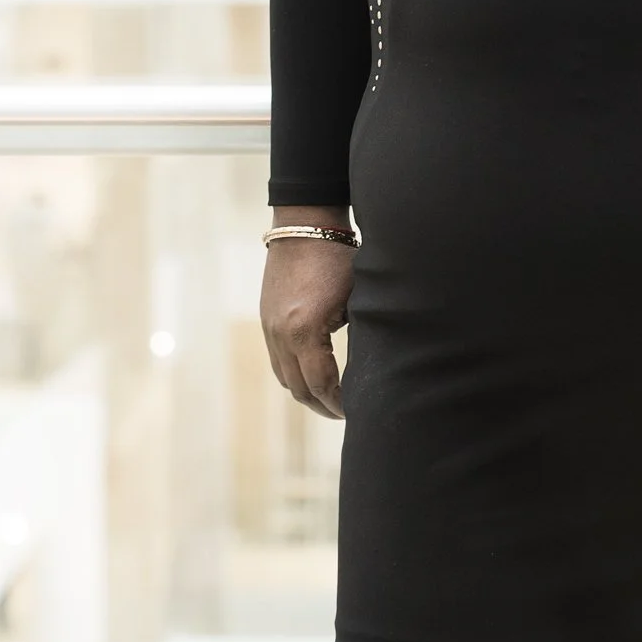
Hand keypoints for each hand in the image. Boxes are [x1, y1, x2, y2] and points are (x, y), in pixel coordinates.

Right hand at [261, 225, 353, 417]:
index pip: (321, 385)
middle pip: (299, 389)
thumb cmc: (338, 259)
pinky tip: (314, 376)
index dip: (340, 403)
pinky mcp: (266, 322)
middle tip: (347, 412)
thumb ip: (363, 335)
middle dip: (323, 406)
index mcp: (304, 330)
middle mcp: (280, 335)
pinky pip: (277, 362)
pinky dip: (294, 376)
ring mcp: (269, 329)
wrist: (303, 228)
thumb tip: (376, 369)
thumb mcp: (357, 298)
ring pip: (284, 379)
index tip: (358, 410)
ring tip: (331, 400)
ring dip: (307, 394)